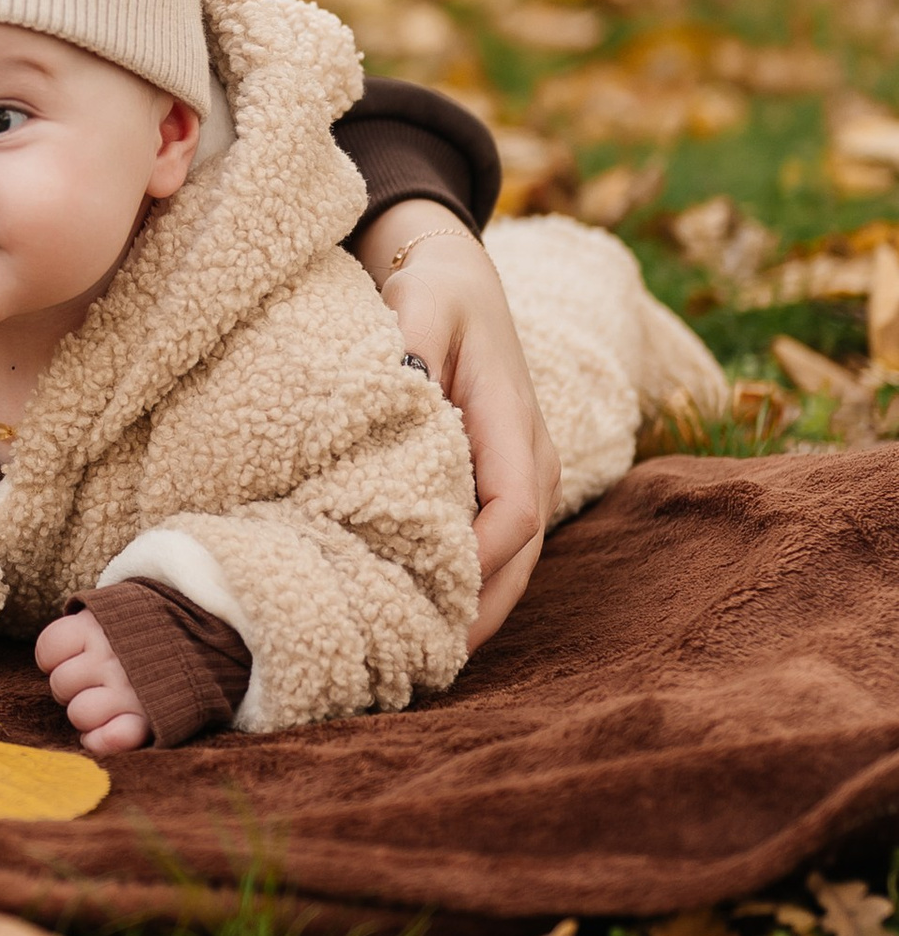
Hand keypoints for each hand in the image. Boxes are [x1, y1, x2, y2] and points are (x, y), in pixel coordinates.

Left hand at [38, 604, 147, 755]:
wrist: (209, 637)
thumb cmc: (150, 626)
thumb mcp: (118, 608)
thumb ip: (85, 625)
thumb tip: (53, 656)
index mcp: (97, 626)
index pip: (49, 649)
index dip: (56, 658)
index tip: (74, 656)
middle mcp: (110, 657)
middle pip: (61, 685)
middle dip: (73, 687)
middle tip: (96, 682)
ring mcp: (128, 690)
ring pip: (79, 714)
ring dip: (89, 714)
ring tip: (108, 703)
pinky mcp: (148, 719)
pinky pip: (107, 739)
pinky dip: (101, 740)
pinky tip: (109, 730)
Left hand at [358, 202, 561, 644]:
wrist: (454, 273)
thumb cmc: (434, 289)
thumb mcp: (421, 303)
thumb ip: (410, 345)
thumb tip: (400, 389)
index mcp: (518, 425)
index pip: (511, 515)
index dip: (474, 564)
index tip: (422, 600)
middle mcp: (534, 462)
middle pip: (519, 559)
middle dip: (475, 613)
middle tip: (415, 661)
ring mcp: (524, 477)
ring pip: (511, 564)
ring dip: (472, 611)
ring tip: (416, 657)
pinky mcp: (502, 483)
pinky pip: (494, 548)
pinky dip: (467, 587)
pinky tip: (422, 617)